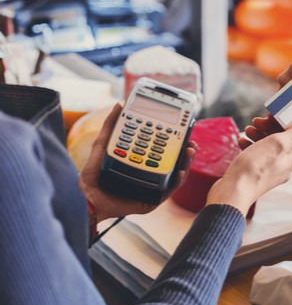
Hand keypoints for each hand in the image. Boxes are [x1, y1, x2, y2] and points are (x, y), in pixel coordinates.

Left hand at [79, 103, 195, 221]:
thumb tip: (120, 105)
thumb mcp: (103, 143)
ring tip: (189, 152)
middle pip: (173, 162)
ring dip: (186, 163)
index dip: (174, 140)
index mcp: (141, 161)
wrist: (88, 196)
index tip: (182, 130)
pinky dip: (177, 181)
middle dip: (185, 152)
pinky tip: (180, 172)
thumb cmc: (94, 174)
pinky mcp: (153, 200)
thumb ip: (111, 124)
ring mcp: (152, 187)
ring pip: (175, 175)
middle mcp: (149, 174)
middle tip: (190, 142)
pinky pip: (169, 190)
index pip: (163, 149)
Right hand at [207, 119, 291, 214]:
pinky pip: (258, 154)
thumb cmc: (255, 167)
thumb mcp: (278, 144)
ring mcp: (271, 170)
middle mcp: (285, 164)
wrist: (234, 191)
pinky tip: (241, 141)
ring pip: (269, 145)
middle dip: (270, 126)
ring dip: (259, 134)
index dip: (288, 120)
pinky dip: (250, 145)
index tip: (274, 114)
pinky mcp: (258, 173)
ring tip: (248, 129)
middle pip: (283, 138)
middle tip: (257, 121)